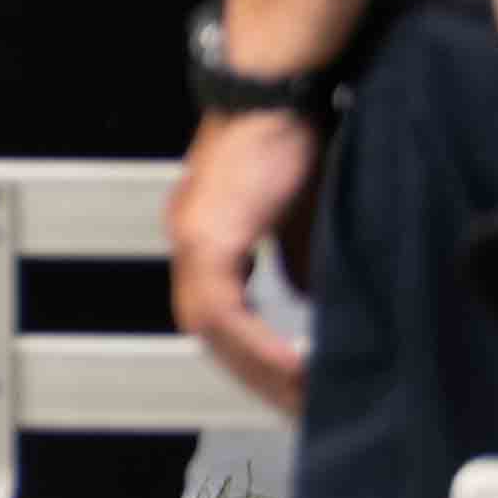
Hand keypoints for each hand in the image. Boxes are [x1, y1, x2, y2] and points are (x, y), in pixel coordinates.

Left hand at [167, 103, 321, 414]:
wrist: (279, 90)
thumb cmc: (289, 137)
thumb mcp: (299, 211)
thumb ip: (296, 258)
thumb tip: (307, 300)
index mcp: (208, 234)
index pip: (219, 312)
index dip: (250, 352)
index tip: (286, 383)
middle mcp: (191, 237)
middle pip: (210, 330)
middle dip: (254, 373)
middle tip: (297, 406)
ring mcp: (193, 236)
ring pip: (210, 326)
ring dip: (256, 366)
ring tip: (300, 394)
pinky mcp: (208, 233)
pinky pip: (222, 308)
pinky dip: (255, 342)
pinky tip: (292, 364)